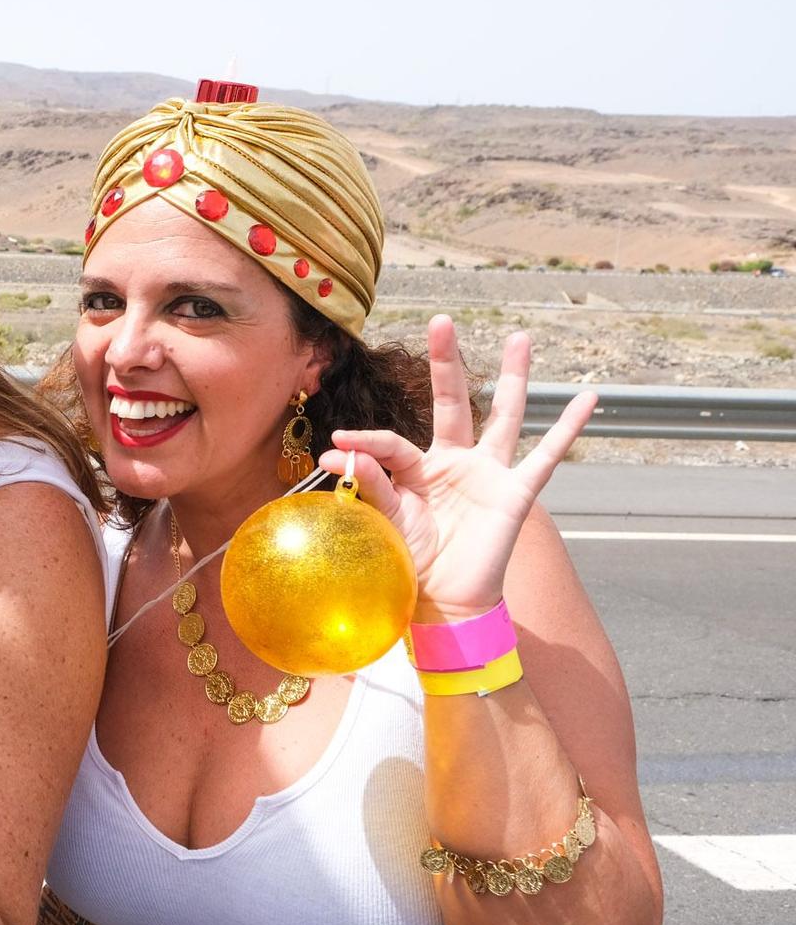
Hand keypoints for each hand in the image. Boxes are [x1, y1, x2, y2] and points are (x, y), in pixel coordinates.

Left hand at [319, 315, 595, 619]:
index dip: (366, 443)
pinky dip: (568, 427)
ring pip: (504, 416)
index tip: (335, 444)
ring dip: (513, 377)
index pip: (393, 443)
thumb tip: (338, 453)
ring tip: (521, 337)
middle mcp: (455, 463)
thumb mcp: (385, 520)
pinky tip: (589, 397)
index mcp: (417, 470)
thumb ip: (369, 485)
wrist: (443, 603)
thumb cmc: (410, 563)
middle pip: (454, 403)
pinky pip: (548, 455)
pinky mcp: (517, 493)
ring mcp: (489, 474)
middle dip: (447, 363)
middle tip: (441, 321)